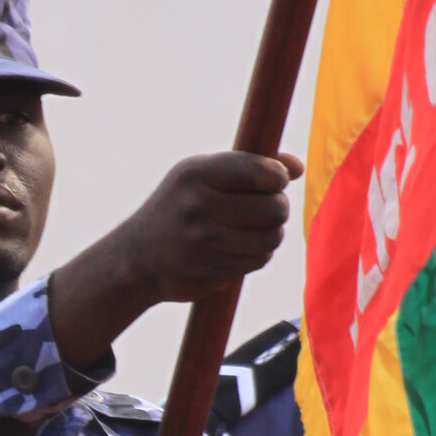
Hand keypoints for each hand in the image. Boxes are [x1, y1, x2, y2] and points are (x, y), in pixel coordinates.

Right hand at [49, 151, 301, 371]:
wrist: (138, 257)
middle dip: (279, 207)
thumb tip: (297, 167)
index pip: (259, 171)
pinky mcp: (212, 270)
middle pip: (274, 207)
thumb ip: (248, 165)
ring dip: (273, 233)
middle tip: (269, 207)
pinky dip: (260, 254)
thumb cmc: (180, 205)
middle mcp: (198, 206)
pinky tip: (244, 247)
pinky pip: (259, 260)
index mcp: (196, 174)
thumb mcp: (201, 175)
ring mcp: (204, 241)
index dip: (278, 176)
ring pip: (272, 237)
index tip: (276, 180)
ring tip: (260, 228)